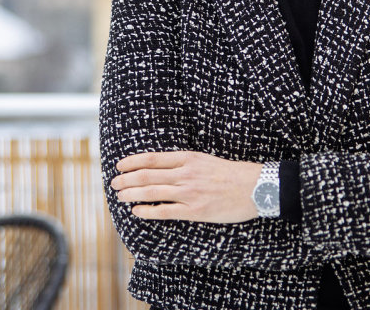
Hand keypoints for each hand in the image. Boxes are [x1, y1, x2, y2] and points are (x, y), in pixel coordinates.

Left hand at [111, 151, 260, 222]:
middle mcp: (185, 174)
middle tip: (114, 183)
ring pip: (152, 193)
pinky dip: (147, 211)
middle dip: (127, 179)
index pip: (152, 159)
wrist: (255, 187)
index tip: (119, 165)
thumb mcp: (206, 160)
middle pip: (147, 176)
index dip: (132, 162)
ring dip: (131, 194)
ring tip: (120, 196)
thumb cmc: (232, 174)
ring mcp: (189, 193)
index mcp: (188, 158)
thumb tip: (161, 167)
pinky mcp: (195, 211)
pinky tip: (136, 211)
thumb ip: (184, 163)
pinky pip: (165, 212)